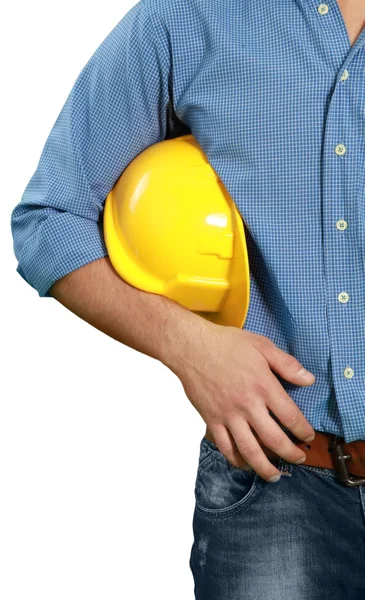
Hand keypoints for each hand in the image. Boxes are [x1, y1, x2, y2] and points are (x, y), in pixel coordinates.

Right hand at [175, 323, 315, 481]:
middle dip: (290, 454)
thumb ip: (287, 364)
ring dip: (265, 467)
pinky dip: (237, 460)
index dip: (302, 431)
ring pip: (250, 450)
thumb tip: (309, 380)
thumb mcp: (262, 346)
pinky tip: (245, 464)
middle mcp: (247, 405)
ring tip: (275, 475)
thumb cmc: (226, 344)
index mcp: (263, 386)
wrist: (191, 347)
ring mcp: (228, 415)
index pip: (290, 416)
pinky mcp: (212, 420)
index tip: (308, 437)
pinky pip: (226, 447)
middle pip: (274, 440)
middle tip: (299, 458)